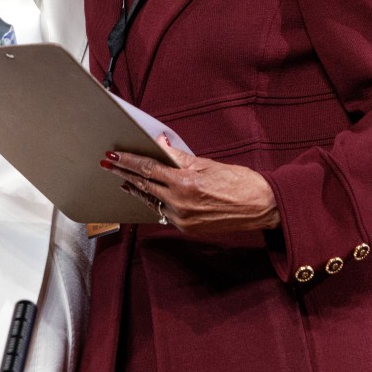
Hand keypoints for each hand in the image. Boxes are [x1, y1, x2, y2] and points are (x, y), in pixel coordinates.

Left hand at [101, 136, 279, 237]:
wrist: (262, 207)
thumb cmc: (240, 181)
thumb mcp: (207, 163)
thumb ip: (178, 156)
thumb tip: (160, 142)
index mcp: (185, 183)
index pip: (148, 168)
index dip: (128, 161)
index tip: (113, 156)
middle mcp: (180, 203)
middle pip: (144, 185)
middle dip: (125, 174)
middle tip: (109, 165)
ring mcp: (183, 219)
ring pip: (152, 201)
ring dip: (137, 189)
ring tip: (123, 181)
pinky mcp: (187, 228)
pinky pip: (164, 213)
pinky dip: (154, 202)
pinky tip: (147, 195)